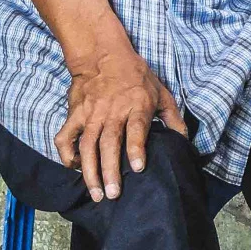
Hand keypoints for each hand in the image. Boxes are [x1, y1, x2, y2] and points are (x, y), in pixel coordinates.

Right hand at [53, 41, 185, 200]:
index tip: (136, 168)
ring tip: (96, 193)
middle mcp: (112, 112)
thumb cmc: (136, 76)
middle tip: (112, 194)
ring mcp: (91, 114)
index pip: (136, 129)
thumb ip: (173, 118)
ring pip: (87, 145)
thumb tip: (184, 141)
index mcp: (136, 106)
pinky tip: (75, 167)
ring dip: (90, 172)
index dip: (136, 149)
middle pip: (109, 143)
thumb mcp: (161, 92)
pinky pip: (66, 137)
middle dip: (109, 171)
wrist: (103, 54)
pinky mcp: (75, 114)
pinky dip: (67, 154)